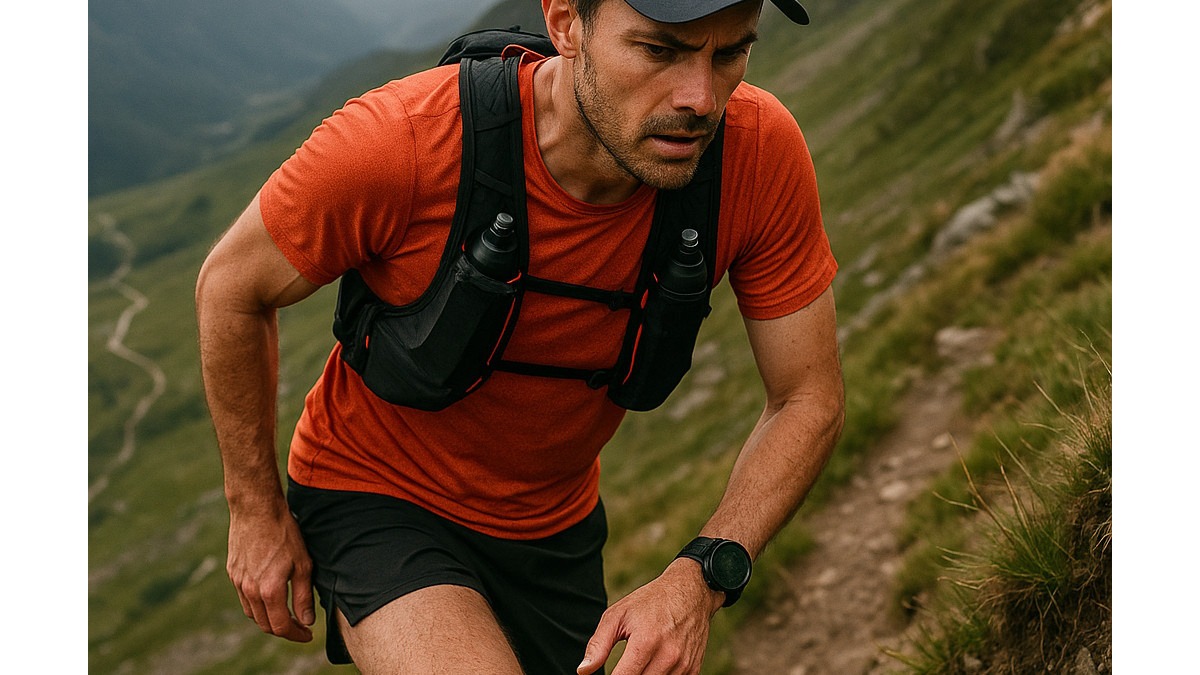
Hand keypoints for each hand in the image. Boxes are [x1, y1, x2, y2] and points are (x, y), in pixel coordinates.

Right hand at [226, 504, 314, 641]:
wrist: (256, 509)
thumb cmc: (284, 533)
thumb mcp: (303, 564)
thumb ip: (303, 596)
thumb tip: (306, 620)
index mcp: (268, 590)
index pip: (281, 626)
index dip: (296, 635)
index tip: (308, 634)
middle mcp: (250, 590)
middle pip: (265, 624)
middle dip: (283, 630)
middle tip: (300, 626)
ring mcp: (238, 582)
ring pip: (252, 613)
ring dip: (269, 619)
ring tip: (287, 613)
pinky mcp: (233, 573)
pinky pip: (244, 598)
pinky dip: (258, 605)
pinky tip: (270, 597)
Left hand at [577, 558, 723, 673]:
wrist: (691, 592)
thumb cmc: (650, 602)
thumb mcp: (618, 615)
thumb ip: (598, 645)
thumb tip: (583, 671)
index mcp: (645, 642)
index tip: (610, 673)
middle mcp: (668, 656)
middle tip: (625, 663)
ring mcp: (683, 664)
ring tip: (640, 661)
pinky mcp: (693, 669)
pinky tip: (654, 666)